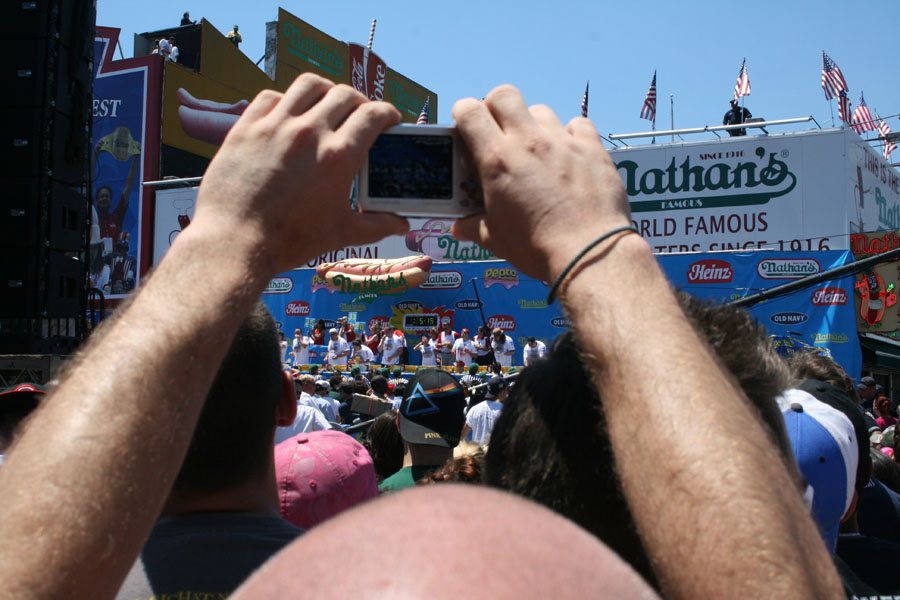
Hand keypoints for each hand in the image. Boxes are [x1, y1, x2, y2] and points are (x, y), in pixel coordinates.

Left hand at [191, 73, 408, 275]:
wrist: (235, 243)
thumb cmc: (289, 241)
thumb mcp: (340, 234)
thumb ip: (376, 225)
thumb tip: (401, 224)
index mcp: (338, 157)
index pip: (373, 115)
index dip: (387, 113)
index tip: (388, 119)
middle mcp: (309, 133)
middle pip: (345, 94)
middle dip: (360, 101)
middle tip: (360, 115)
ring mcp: (275, 126)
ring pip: (309, 85)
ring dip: (325, 91)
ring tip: (327, 104)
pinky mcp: (247, 128)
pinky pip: (271, 96)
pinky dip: (286, 100)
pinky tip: (289, 113)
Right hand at [451, 85, 632, 281]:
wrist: (589, 254)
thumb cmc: (538, 248)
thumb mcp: (495, 239)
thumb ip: (474, 227)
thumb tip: (459, 228)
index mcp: (497, 160)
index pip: (469, 111)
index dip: (463, 113)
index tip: (465, 127)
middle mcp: (529, 141)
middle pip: (504, 95)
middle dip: (496, 107)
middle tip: (499, 132)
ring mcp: (562, 141)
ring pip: (541, 110)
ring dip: (532, 124)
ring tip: (536, 150)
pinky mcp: (592, 148)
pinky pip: (578, 125)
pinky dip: (570, 135)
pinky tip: (569, 155)